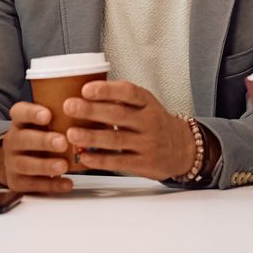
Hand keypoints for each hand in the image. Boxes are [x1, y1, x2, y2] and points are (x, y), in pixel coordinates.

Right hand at [0, 101, 72, 193]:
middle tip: (62, 142)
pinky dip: (51, 185)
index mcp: (21, 122)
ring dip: (45, 165)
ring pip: (25, 164)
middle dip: (43, 141)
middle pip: (22, 139)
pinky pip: (32, 185)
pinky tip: (66, 183)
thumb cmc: (39, 136)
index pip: (19, 112)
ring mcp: (13, 162)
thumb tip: (93, 102)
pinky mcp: (18, 182)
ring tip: (63, 165)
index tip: (48, 115)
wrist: (15, 161)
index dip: (32, 113)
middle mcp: (14, 141)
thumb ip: (63, 115)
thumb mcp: (45, 123)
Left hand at [62, 80, 194, 180]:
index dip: (107, 90)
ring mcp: (147, 143)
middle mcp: (149, 121)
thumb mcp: (145, 106)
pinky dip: (100, 160)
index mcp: (147, 103)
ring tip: (71, 134)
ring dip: (91, 137)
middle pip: (118, 114)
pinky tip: (84, 157)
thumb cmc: (154, 123)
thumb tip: (84, 95)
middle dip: (92, 110)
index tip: (86, 88)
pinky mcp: (144, 164)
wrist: (182, 148)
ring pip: (116, 139)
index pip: (128, 92)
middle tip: (70, 106)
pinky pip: (119, 161)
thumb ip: (120, 101)